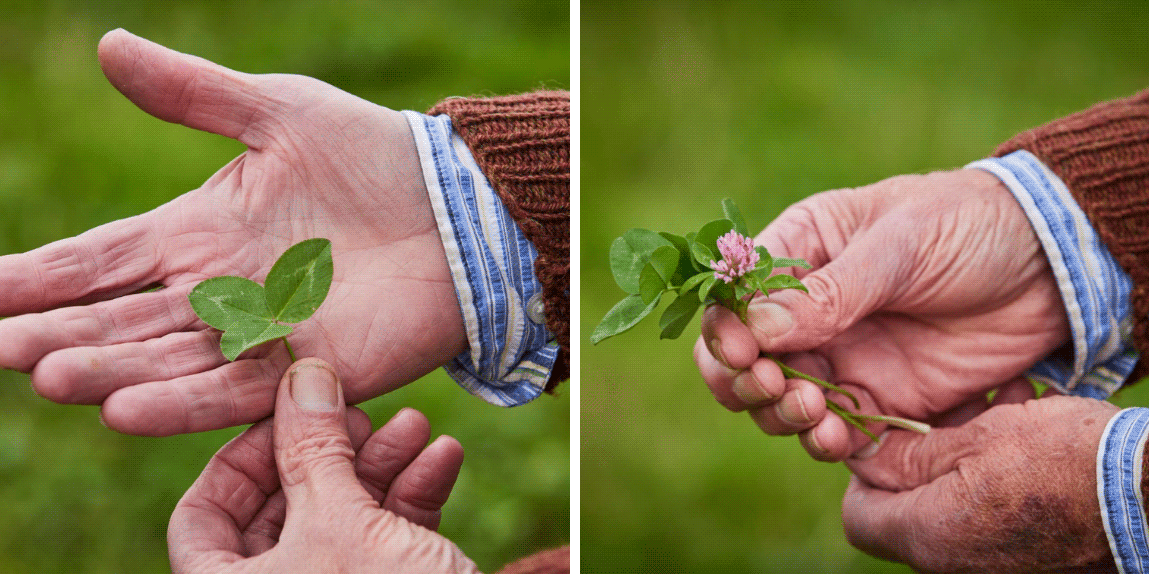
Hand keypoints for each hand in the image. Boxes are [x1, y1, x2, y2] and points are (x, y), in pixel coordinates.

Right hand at [0, 29, 465, 434]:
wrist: (459, 207)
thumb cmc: (375, 156)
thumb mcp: (280, 112)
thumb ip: (196, 95)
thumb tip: (109, 44)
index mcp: (196, 234)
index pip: (98, 260)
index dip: (36, 275)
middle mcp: (214, 293)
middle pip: (118, 320)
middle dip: (55, 333)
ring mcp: (258, 336)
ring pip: (166, 361)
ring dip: (108, 371)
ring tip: (48, 374)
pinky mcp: (308, 370)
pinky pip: (237, 389)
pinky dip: (184, 401)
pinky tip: (128, 410)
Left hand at [168, 358, 476, 573]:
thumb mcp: (339, 520)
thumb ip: (314, 447)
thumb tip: (299, 375)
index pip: (202, 515)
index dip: (242, 455)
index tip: (288, 413)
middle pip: (284, 505)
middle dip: (330, 450)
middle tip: (360, 412)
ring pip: (343, 515)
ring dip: (382, 464)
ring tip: (416, 423)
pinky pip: (388, 537)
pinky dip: (413, 496)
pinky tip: (443, 455)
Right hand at [694, 169, 1069, 459]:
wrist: (1052, 265)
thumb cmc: (969, 225)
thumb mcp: (899, 244)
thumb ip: (830, 291)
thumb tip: (756, 328)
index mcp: (800, 252)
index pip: (735, 296)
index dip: (726, 327)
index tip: (746, 350)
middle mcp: (807, 310)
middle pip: (741, 359)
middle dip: (743, 379)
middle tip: (774, 384)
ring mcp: (841, 356)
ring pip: (776, 401)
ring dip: (778, 413)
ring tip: (810, 410)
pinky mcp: (878, 398)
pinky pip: (831, 430)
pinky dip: (820, 440)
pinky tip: (832, 437)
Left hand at [842, 394, 1117, 572]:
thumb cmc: (1064, 460)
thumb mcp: (977, 439)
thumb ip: (909, 455)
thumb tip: (861, 458)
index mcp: (930, 536)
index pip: (858, 517)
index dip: (864, 474)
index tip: (892, 438)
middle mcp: (953, 564)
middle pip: (904, 512)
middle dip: (921, 457)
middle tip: (951, 417)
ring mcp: (990, 565)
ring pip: (949, 506)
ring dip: (962, 457)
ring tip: (998, 412)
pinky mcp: (1025, 559)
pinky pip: (986, 516)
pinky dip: (992, 477)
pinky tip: (1023, 430)